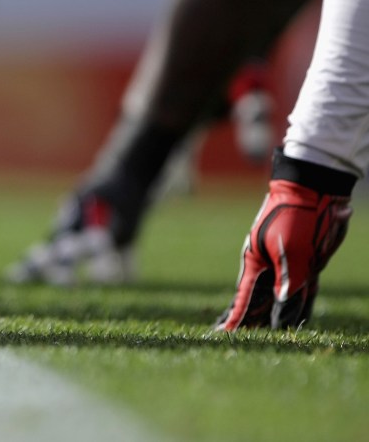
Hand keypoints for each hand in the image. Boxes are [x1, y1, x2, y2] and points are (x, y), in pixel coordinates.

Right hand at [214, 179, 349, 330]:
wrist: (312, 192)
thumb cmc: (294, 218)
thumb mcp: (290, 254)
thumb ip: (287, 285)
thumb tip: (281, 315)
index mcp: (254, 263)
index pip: (243, 299)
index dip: (235, 319)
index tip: (222, 335)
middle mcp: (268, 268)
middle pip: (258, 303)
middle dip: (250, 322)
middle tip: (239, 343)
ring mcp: (287, 267)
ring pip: (280, 300)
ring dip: (274, 319)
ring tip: (266, 339)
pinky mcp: (306, 266)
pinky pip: (301, 294)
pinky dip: (298, 309)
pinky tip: (297, 321)